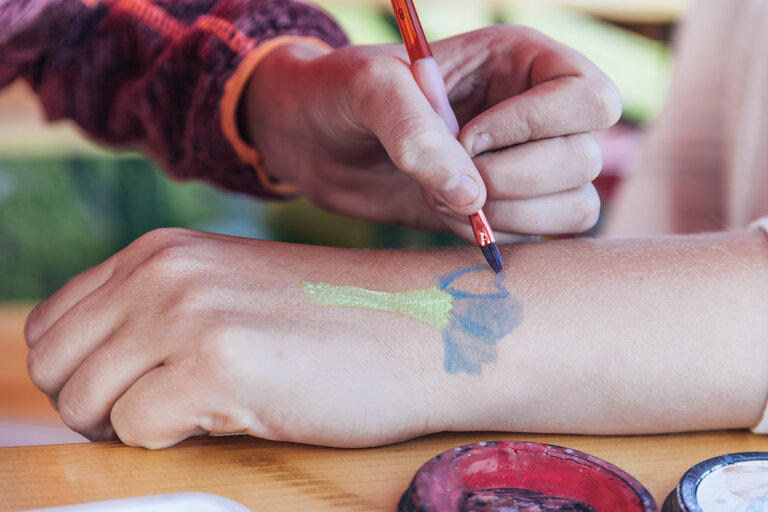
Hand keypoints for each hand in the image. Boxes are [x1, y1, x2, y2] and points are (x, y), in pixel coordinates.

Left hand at [24, 228, 451, 448]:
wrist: (425, 327)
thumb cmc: (337, 322)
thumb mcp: (231, 291)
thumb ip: (158, 311)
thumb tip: (92, 371)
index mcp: (161, 251)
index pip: (52, 326)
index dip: (82, 373)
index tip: (132, 392)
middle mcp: (164, 272)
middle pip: (55, 368)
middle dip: (97, 406)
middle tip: (163, 413)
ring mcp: (188, 314)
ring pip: (83, 404)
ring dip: (131, 426)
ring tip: (202, 412)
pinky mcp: (218, 366)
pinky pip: (136, 432)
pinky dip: (174, 440)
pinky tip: (234, 415)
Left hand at [242, 24, 620, 240]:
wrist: (316, 140)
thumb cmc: (342, 94)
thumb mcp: (368, 90)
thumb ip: (415, 132)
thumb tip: (472, 196)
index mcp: (522, 61)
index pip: (590, 98)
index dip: (534, 126)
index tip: (466, 135)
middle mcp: (537, 111)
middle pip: (584, 158)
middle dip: (511, 179)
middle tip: (447, 175)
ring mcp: (526, 161)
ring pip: (576, 204)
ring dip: (509, 212)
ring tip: (444, 197)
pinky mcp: (507, 204)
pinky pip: (543, 232)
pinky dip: (500, 234)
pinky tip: (450, 214)